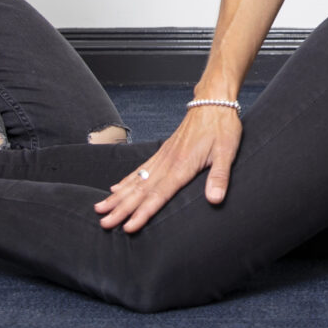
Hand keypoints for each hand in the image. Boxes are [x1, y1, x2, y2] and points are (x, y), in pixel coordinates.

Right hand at [94, 104, 242, 231]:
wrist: (213, 101)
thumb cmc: (221, 126)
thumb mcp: (227, 152)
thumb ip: (219, 176)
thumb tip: (214, 200)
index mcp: (182, 166)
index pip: (158, 195)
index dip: (143, 212)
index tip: (128, 226)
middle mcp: (167, 163)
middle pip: (141, 191)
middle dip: (121, 209)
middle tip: (104, 223)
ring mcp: (163, 157)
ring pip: (136, 180)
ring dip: (118, 196)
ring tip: (101, 208)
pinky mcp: (163, 152)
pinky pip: (140, 169)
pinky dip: (126, 180)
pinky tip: (116, 188)